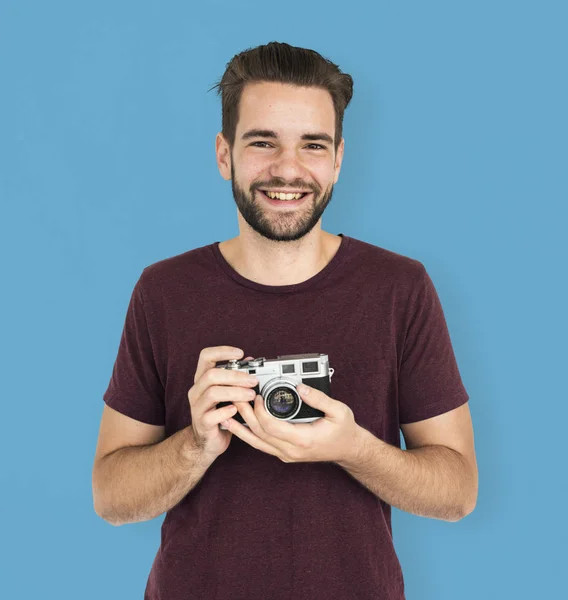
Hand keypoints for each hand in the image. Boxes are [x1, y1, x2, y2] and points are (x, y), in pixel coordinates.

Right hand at [187, 346, 256, 461]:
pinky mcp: (202, 423)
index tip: (240, 353)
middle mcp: (196, 390)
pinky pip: (213, 415)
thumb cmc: (219, 413)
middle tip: (253, 381)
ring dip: (235, 392)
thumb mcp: (226, 392)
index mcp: (202, 379)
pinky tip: (236, 411)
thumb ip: (235, 377)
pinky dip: (227, 411)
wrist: (207, 441)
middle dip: (235, 376)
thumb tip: (250, 361)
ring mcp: (197, 407)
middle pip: (212, 374)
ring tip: (251, 395)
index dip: (222, 351)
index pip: (206, 356)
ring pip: (213, 392)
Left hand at [222, 383, 362, 463]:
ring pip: (256, 442)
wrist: (348, 450)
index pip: (272, 427)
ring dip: (240, 427)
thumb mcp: (339, 411)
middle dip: (245, 414)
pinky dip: (247, 434)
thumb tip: (300, 387)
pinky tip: (236, 425)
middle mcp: (291, 451)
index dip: (260, 411)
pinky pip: (261, 444)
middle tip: (234, 396)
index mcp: (303, 440)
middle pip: (259, 433)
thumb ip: (319, 399)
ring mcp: (285, 454)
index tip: (256, 395)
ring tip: (225, 413)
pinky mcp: (283, 453)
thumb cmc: (344, 430)